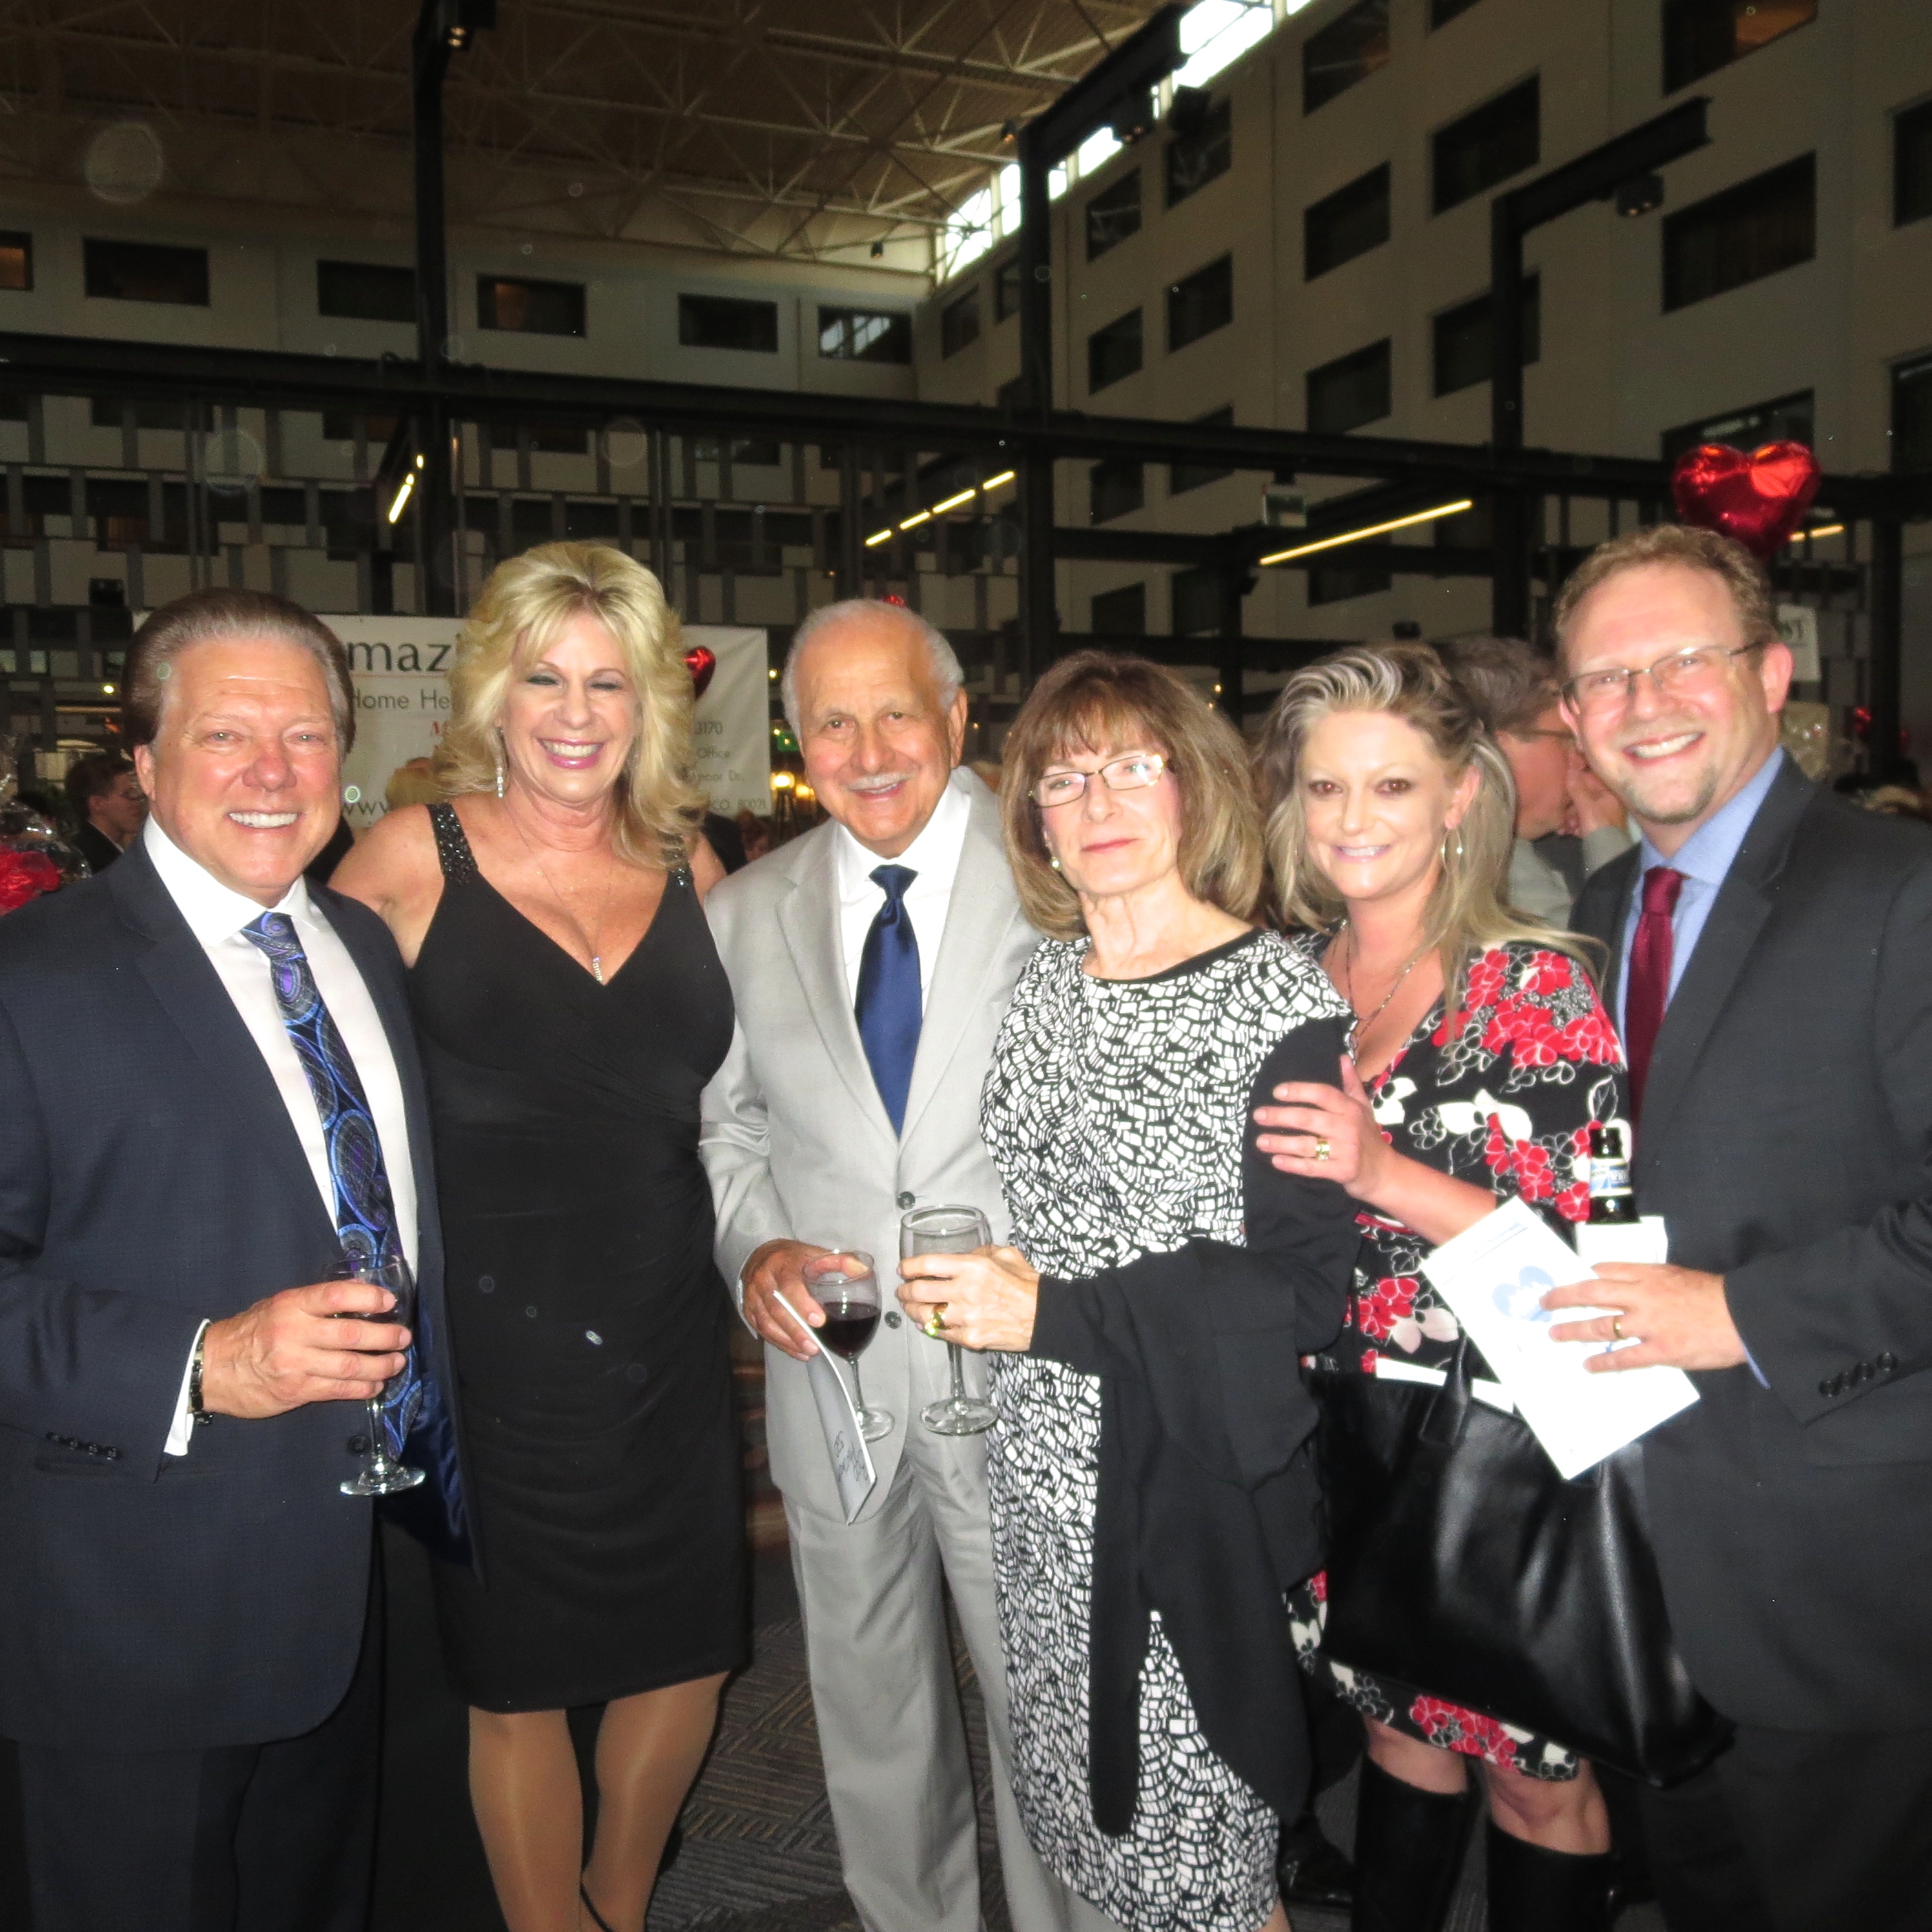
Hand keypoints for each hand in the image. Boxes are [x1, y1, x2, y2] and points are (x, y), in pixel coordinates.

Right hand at [199, 1280, 410, 1419]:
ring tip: (396, 1362)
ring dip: (381, 1365)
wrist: (211, 1367)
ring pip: (350, 1365)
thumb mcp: (278, 1305)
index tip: (390, 1302)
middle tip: (403, 1336)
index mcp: (292, 1305)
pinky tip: (375, 1385)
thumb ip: (314, 1304)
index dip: (368, 1297)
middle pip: (352, 1334)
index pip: (337, 1295)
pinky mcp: (295, 1390)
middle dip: (385, 1336)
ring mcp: (296, 1364)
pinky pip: (338, 1390)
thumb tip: (360, 1299)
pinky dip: (362, 1388)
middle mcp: (295, 1332)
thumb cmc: (252, 1332)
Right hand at [740, 1239, 831, 1360]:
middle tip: (814, 1346)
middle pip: (776, 1309)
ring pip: (767, 1323)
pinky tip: (796, 1351)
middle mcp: (763, 1280)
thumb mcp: (814, 1253)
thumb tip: (863, 1270)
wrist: (759, 1255)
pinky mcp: (748, 1310)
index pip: (790, 1285)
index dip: (803, 1304)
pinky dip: (779, 1343)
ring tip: (808, 1352)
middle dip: (796, 1330)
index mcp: (781, 1263)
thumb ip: (839, 1261)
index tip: (819, 1320)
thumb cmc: (791, 1258)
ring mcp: (752, 1296)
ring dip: (787, 1341)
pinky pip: (762, 1330)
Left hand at [898, 1246, 1039, 1352]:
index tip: (903, 1269)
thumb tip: (964, 1254)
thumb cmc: (1027, 1284)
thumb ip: (981, 1251)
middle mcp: (964, 1291)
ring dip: (912, 1311)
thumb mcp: (1006, 1255)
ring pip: (924, 1315)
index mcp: (972, 1267)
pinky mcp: (969, 1338)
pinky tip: (927, 1324)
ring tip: (911, 1308)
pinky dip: (930, 1328)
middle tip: (903, 1291)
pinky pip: (940, 1333)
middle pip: (919, 1291)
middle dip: (905, 1291)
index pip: (928, 1264)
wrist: (1045, 1317)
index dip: (909, 1267)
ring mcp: (965, 1317)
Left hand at [1253, 1055, 1389, 1199]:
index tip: (1276, 1092)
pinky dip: (1293, 1165)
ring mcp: (1345, 1151)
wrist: (1384, 1172)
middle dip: (1280, 1116)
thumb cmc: (1368, 1136)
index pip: (1322, 1094)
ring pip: (1306, 1144)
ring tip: (1260, 1140)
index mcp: (1350, 1108)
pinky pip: (1312, 1167)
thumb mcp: (1363, 1107)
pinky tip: (1275, 1161)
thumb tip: (1342, 1057)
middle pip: (1308, 1118)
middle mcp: (1347, 1127)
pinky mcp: (1341, 1172)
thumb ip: (1350, 1083)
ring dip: (1280, 1142)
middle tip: (1258, 1115)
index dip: (1299, 1091)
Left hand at [1543, 1263, 1746, 1372]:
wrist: (1743, 1316)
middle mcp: (1642, 1297)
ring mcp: (1649, 1325)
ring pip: (1601, 1327)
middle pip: (1593, 1295)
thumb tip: (1611, 1277)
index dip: (1584, 1277)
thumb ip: (1645, 1276)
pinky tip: (1588, 1366)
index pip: (1605, 1271)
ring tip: (1555, 1335)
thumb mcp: (1676, 1273)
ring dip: (1574, 1331)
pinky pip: (1625, 1358)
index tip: (1567, 1282)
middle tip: (1544, 1304)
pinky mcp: (1661, 1351)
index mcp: (1648, 1275)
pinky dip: (1604, 1362)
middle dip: (1564, 1298)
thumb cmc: (1713, 1294)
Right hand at [1566, 746, 1628, 837]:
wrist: (1606, 856)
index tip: (1563, 775)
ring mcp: (1601, 815)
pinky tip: (1566, 832)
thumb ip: (1577, 789)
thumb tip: (1570, 769)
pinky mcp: (1595, 827)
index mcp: (1609, 794)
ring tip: (1564, 828)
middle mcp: (1607, 802)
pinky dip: (1573, 826)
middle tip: (1562, 812)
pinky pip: (1581, 821)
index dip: (1577, 777)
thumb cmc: (1599, 828)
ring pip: (1580, 809)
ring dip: (1569, 817)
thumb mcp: (1586, 807)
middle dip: (1570, 804)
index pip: (1591, 778)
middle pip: (1583, 795)